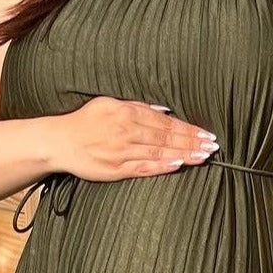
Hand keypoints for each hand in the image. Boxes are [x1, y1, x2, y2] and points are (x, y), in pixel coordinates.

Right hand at [64, 97, 218, 182]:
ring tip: (203, 156)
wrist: (59, 141)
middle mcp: (126, 131)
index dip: (188, 128)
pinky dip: (160, 166)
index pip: (166, 122)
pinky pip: (142, 167)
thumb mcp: (110, 104)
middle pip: (166, 137)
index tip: (207, 134)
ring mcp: (121, 151)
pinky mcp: (115, 169)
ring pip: (158, 152)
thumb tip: (165, 110)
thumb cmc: (86, 121)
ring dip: (183, 154)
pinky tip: (177, 165)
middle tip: (213, 146)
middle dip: (192, 141)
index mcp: (127, 113)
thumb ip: (138, 106)